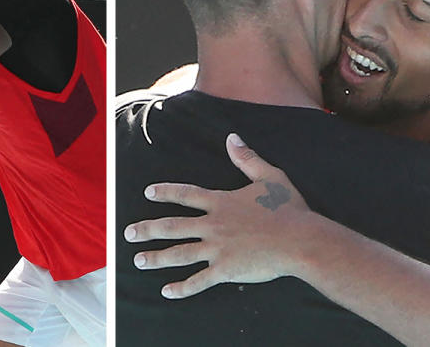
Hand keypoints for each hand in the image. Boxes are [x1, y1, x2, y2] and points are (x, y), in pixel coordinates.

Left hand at [124, 133, 313, 298]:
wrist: (301, 240)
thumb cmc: (289, 209)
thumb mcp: (269, 176)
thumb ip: (247, 158)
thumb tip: (232, 138)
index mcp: (221, 202)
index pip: (186, 195)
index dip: (165, 192)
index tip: (148, 193)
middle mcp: (213, 224)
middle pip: (173, 226)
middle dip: (148, 229)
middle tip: (128, 233)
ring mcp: (217, 248)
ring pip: (179, 253)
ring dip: (156, 257)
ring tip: (138, 260)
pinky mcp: (226, 270)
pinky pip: (198, 280)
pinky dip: (182, 287)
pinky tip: (166, 291)